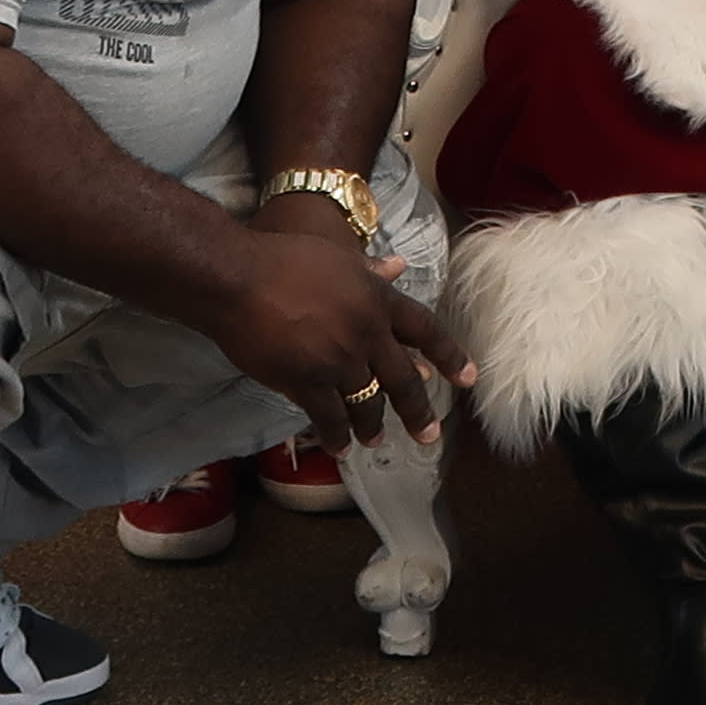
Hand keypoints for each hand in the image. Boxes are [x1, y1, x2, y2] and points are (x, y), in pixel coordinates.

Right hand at [208, 228, 444, 435]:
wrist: (237, 278)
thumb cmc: (282, 258)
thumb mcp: (336, 257)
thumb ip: (370, 270)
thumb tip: (399, 266)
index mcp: (377, 300)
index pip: (425, 330)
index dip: (450, 356)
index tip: (468, 379)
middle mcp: (366, 334)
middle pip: (403, 380)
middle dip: (418, 411)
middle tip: (428, 436)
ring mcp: (338, 361)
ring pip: (367, 404)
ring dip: (372, 426)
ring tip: (374, 441)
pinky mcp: (306, 382)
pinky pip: (329, 417)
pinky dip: (335, 435)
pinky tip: (339, 447)